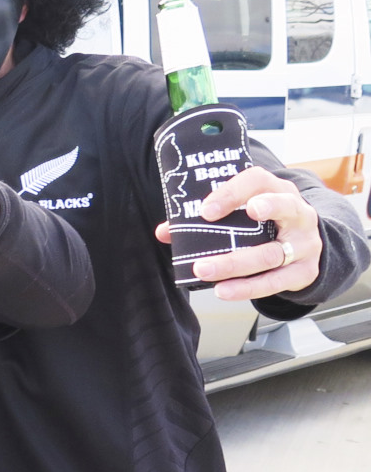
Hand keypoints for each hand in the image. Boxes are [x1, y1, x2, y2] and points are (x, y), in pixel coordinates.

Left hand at [152, 166, 322, 299]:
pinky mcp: (306, 271)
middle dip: (245, 222)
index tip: (205, 211)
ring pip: (272, 254)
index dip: (232, 193)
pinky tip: (225, 290)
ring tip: (203, 270)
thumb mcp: (242, 213)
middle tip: (209, 228)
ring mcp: (306, 243)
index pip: (258, 181)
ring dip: (234, 265)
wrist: (304, 244)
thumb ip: (205, 218)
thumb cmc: (265, 223)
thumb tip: (165, 232)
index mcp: (278, 190)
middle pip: (282, 209)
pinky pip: (277, 281)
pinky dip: (249, 287)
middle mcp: (299, 213)